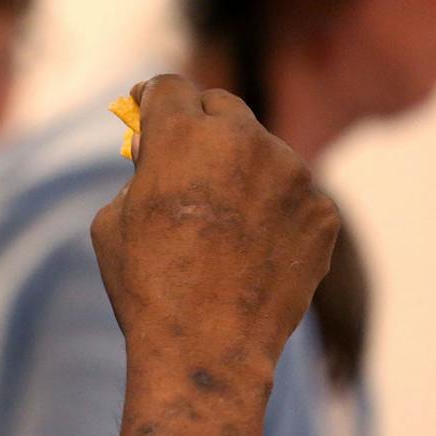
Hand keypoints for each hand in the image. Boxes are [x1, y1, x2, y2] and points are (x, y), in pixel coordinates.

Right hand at [91, 75, 339, 395]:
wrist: (208, 348)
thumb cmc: (148, 287)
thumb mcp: (112, 220)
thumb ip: (139, 174)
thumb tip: (157, 158)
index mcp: (183, 135)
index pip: (168, 87)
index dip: (150, 98)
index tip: (145, 108)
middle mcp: (244, 141)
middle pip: (221, 105)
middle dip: (200, 123)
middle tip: (187, 154)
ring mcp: (292, 175)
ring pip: (263, 151)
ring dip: (241, 168)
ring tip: (222, 219)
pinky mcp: (323, 211)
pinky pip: (293, 194)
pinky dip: (274, 210)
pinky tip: (253, 248)